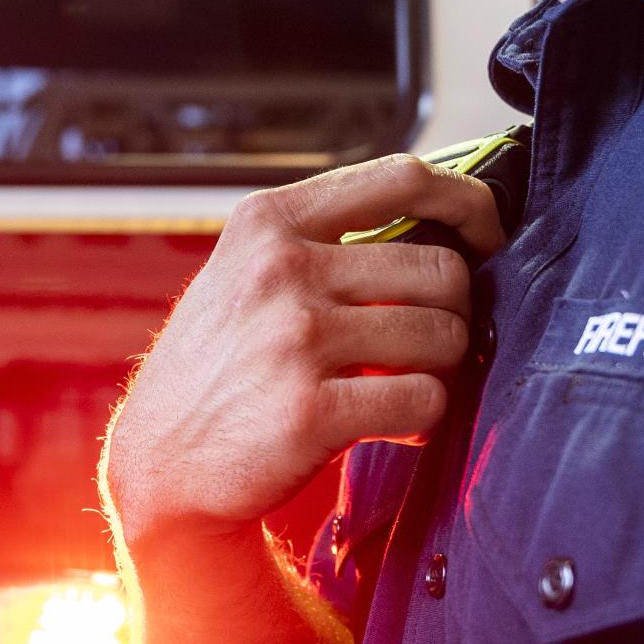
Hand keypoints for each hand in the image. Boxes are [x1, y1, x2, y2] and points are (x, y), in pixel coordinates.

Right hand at [102, 154, 506, 545]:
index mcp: (269, 223)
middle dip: (454, 312)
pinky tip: (394, 426)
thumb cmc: (222, 365)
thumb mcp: (246, 272)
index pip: (403, 176)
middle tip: (428, 343)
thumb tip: (445, 224)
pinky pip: (424, 401)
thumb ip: (326, 240)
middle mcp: (281, 270)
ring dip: (441, 369)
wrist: (158, 467)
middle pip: (442, 269)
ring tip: (403, 383)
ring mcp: (294, 339)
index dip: (467, 202)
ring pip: (445, 337)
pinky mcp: (310, 411)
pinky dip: (424, 419)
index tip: (485, 234)